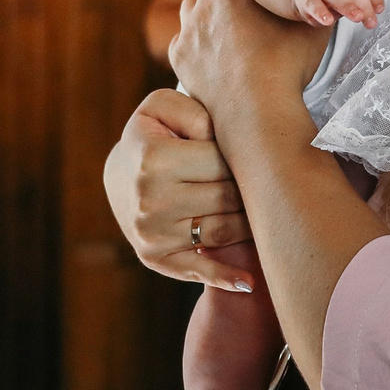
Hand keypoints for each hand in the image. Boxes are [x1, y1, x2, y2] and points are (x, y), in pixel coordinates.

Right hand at [102, 88, 257, 288]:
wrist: (119, 176)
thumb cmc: (151, 136)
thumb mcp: (163, 107)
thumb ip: (194, 111)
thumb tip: (221, 138)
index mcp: (154, 160)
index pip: (223, 162)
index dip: (242, 156)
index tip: (252, 154)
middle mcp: (151, 200)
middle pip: (227, 198)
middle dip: (250, 190)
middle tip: (270, 185)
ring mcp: (152, 233)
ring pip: (224, 231)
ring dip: (251, 226)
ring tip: (268, 215)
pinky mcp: (155, 258)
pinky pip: (198, 270)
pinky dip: (225, 278)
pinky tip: (248, 283)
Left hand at [169, 0, 329, 133]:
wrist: (257, 110)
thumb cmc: (290, 64)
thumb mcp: (321, 17)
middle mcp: (207, 2)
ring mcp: (191, 29)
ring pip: (190, 3)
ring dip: (202, 3)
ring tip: (218, 12)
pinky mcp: (182, 56)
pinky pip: (183, 38)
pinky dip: (195, 39)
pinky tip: (208, 47)